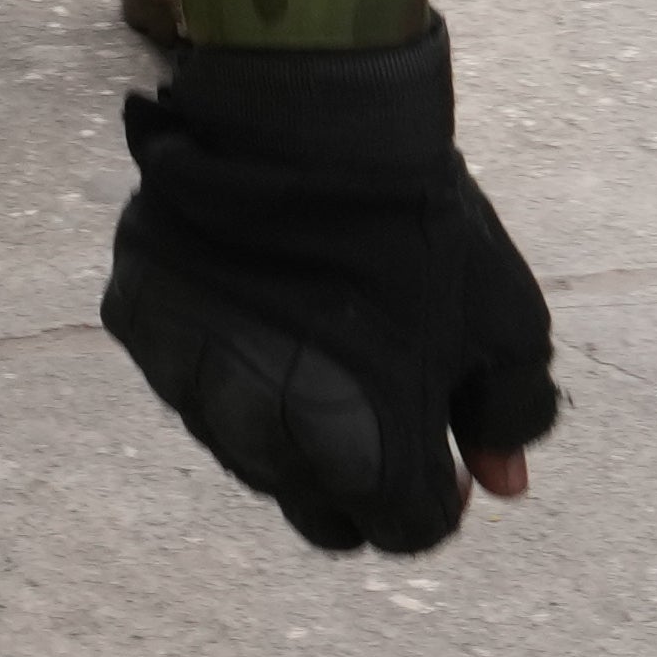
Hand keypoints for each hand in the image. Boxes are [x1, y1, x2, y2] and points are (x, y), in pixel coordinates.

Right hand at [101, 18, 558, 552]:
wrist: (305, 123)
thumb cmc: (417, 228)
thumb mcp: (505, 321)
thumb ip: (509, 415)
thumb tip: (503, 483)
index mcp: (368, 462)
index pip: (405, 533)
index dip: (436, 495)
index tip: (443, 446)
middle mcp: (272, 452)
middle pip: (321, 510)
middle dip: (358, 475)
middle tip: (377, 397)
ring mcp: (196, 397)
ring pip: (249, 449)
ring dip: (284, 419)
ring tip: (316, 334)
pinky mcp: (147, 338)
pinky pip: (187, 374)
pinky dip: (221, 355)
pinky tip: (255, 296)